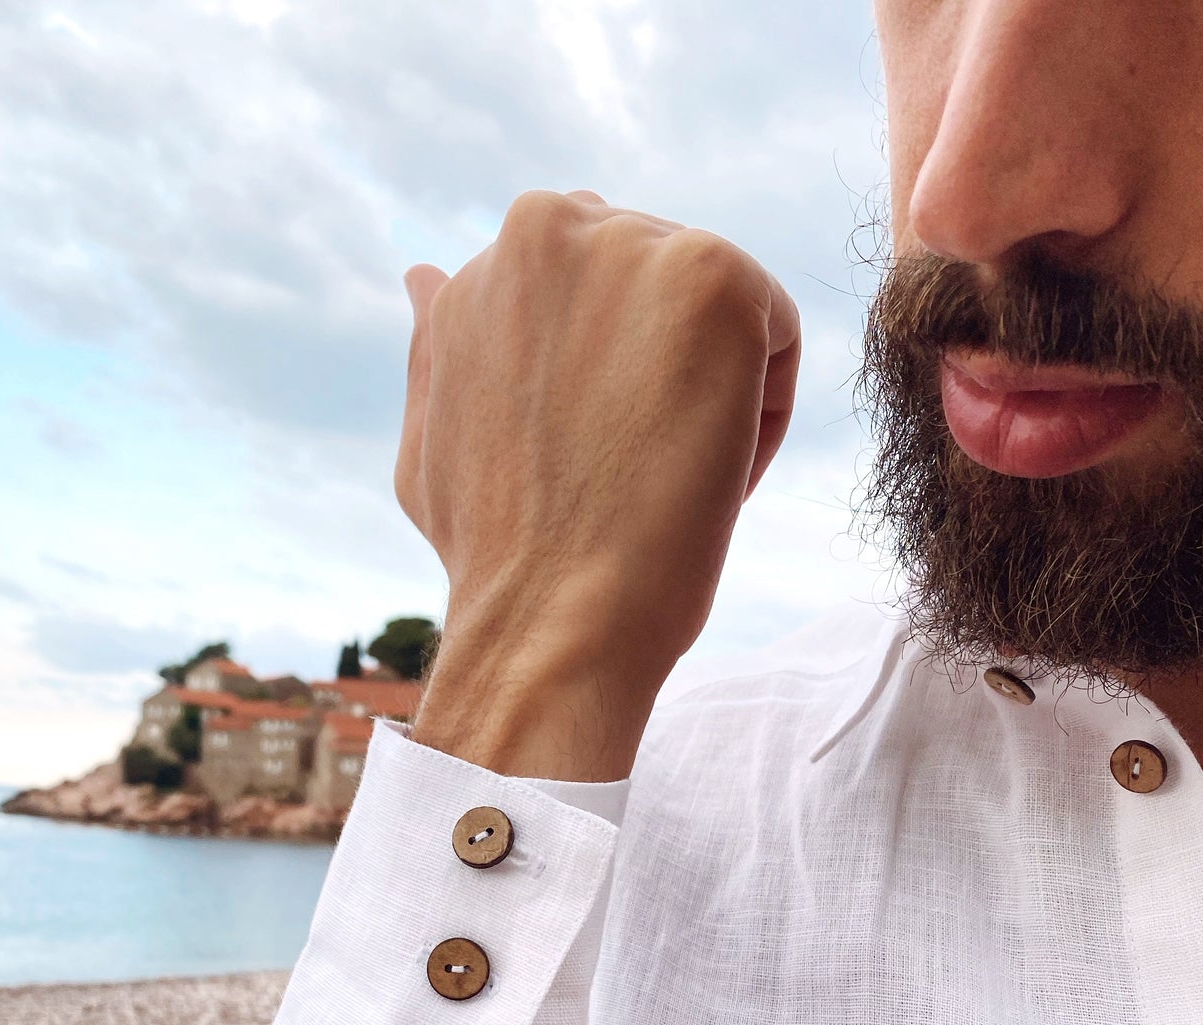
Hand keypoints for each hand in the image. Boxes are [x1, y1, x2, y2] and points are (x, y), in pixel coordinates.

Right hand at [396, 191, 800, 779]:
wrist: (548, 617)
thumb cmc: (488, 557)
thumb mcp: (431, 438)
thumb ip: (436, 351)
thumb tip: (425, 275)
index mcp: (486, 264)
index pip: (596, 293)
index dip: (609, 389)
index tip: (600, 460)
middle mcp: (547, 228)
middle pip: (661, 292)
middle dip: (665, 380)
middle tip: (638, 480)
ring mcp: (630, 246)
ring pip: (721, 315)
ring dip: (716, 398)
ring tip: (668, 482)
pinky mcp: (712, 278)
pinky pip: (777, 335)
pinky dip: (762, 416)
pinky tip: (710, 477)